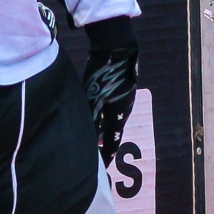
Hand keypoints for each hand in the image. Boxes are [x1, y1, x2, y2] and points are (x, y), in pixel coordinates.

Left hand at [81, 17, 139, 168]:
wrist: (117, 47)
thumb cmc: (103, 74)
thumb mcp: (93, 98)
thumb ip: (91, 117)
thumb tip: (89, 137)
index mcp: (119, 114)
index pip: (113, 140)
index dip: (108, 153)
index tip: (105, 166)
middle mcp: (124, 108)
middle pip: (113, 130)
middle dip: (104, 141)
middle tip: (96, 151)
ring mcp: (125, 96)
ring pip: (113, 117)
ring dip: (104, 126)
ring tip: (94, 134)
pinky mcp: (121, 87)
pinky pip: (112, 106)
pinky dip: (104, 113)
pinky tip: (96, 111)